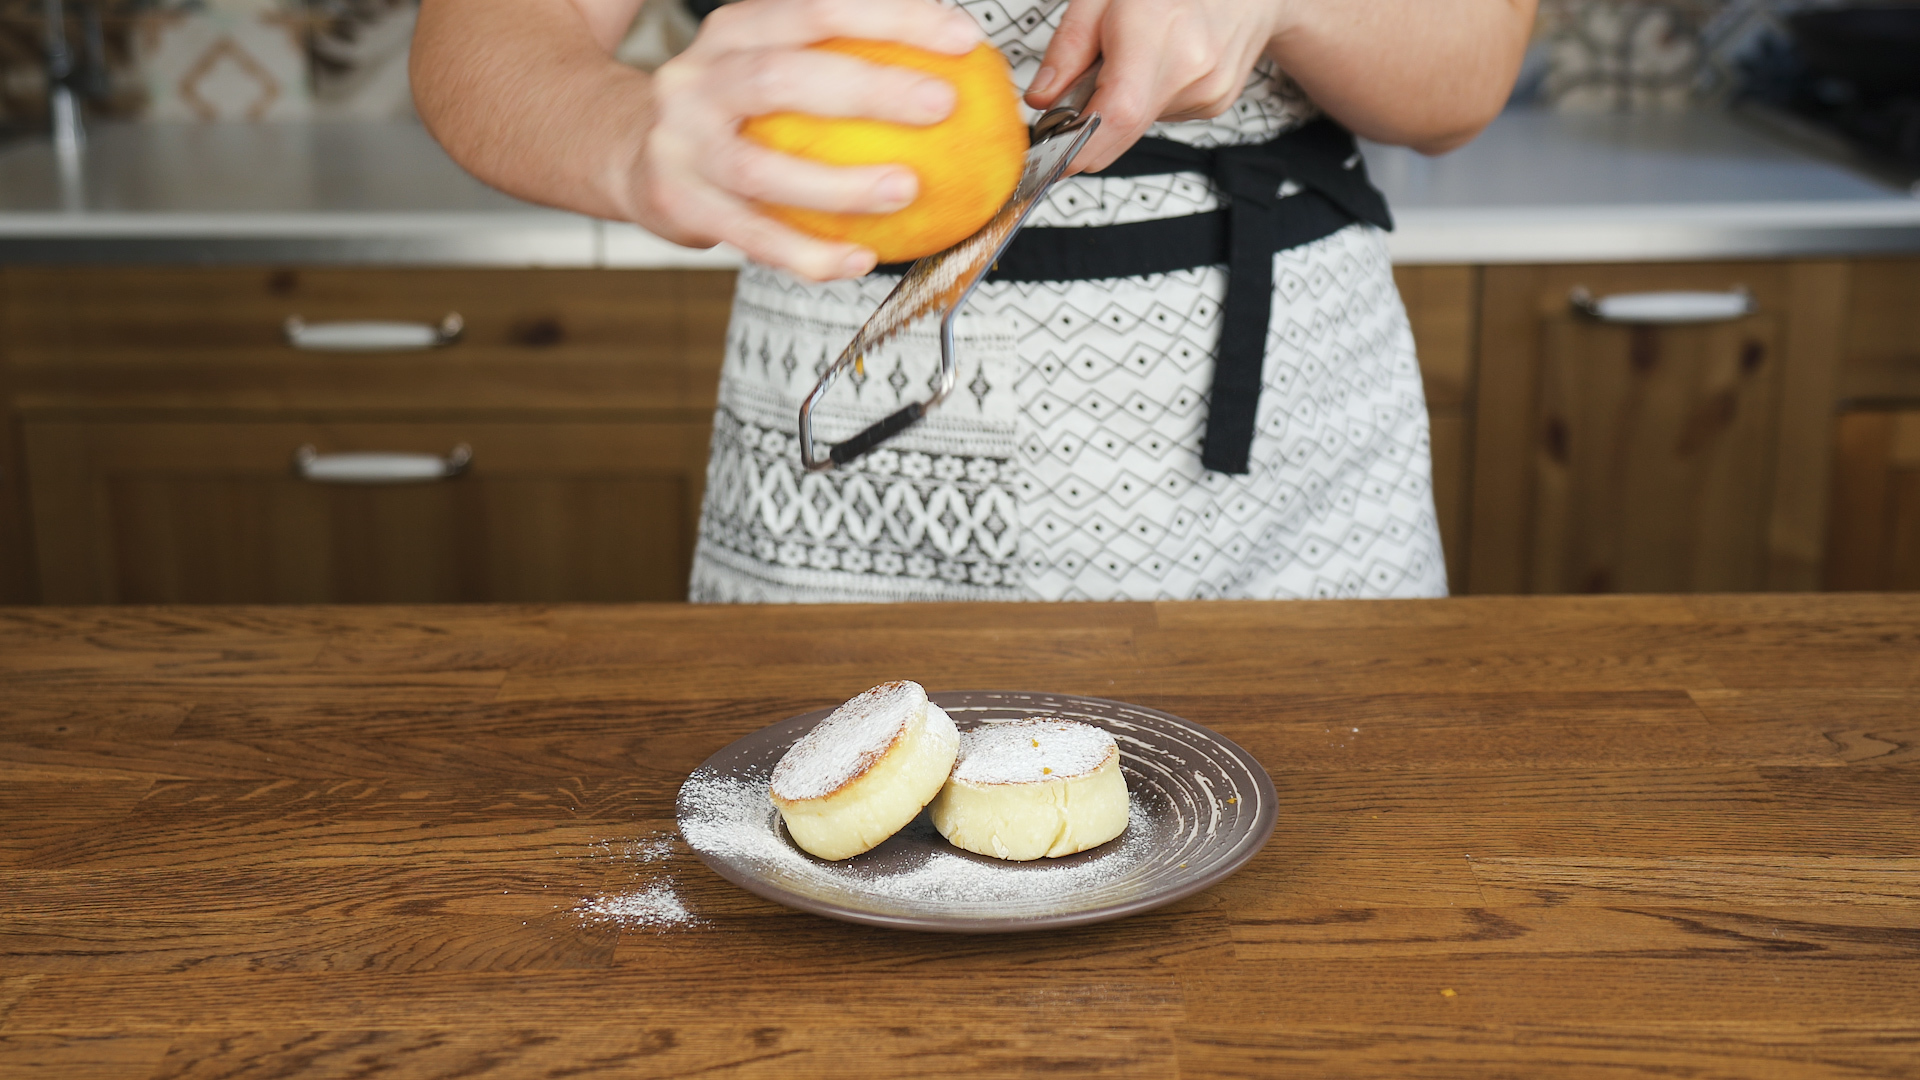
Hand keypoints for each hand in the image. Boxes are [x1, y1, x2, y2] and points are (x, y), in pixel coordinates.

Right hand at [630, 0, 982, 280]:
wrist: (629, 152)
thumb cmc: (731, 111)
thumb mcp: (770, 62)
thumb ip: (841, 59)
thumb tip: (955, 67)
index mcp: (735, 31)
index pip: (816, 10)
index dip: (891, 17)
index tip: (960, 37)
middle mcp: (699, 79)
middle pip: (781, 77)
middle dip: (867, 88)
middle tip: (941, 104)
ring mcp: (681, 144)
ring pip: (758, 167)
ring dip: (837, 184)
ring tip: (906, 189)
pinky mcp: (678, 204)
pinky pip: (751, 237)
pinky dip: (807, 253)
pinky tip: (860, 259)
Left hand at [1024, 0, 1286, 172]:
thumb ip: (1069, 46)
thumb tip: (1042, 100)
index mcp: (1158, 31)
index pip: (1118, 112)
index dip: (1079, 144)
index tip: (1050, 154)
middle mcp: (1192, 68)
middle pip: (1124, 130)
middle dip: (1088, 133)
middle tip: (1073, 105)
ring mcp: (1210, 90)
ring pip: (1139, 126)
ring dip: (1121, 106)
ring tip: (1135, 58)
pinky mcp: (1215, 104)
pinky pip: (1162, 116)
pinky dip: (1147, 100)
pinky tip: (1160, 64)